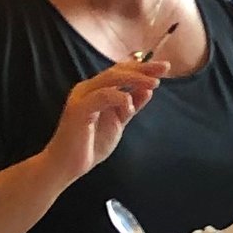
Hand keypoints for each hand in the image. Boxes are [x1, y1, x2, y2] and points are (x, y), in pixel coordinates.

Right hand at [43, 60, 161, 186]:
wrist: (67, 165)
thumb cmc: (90, 144)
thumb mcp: (118, 122)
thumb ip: (130, 106)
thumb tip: (148, 90)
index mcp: (96, 90)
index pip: (120, 71)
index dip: (142, 67)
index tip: (164, 67)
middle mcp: (88, 89)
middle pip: (117, 70)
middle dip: (143, 68)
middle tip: (164, 68)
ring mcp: (82, 97)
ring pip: (110, 78)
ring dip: (135, 79)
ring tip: (154, 84)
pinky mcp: (79, 109)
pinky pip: (102, 96)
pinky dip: (120, 98)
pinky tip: (130, 107)